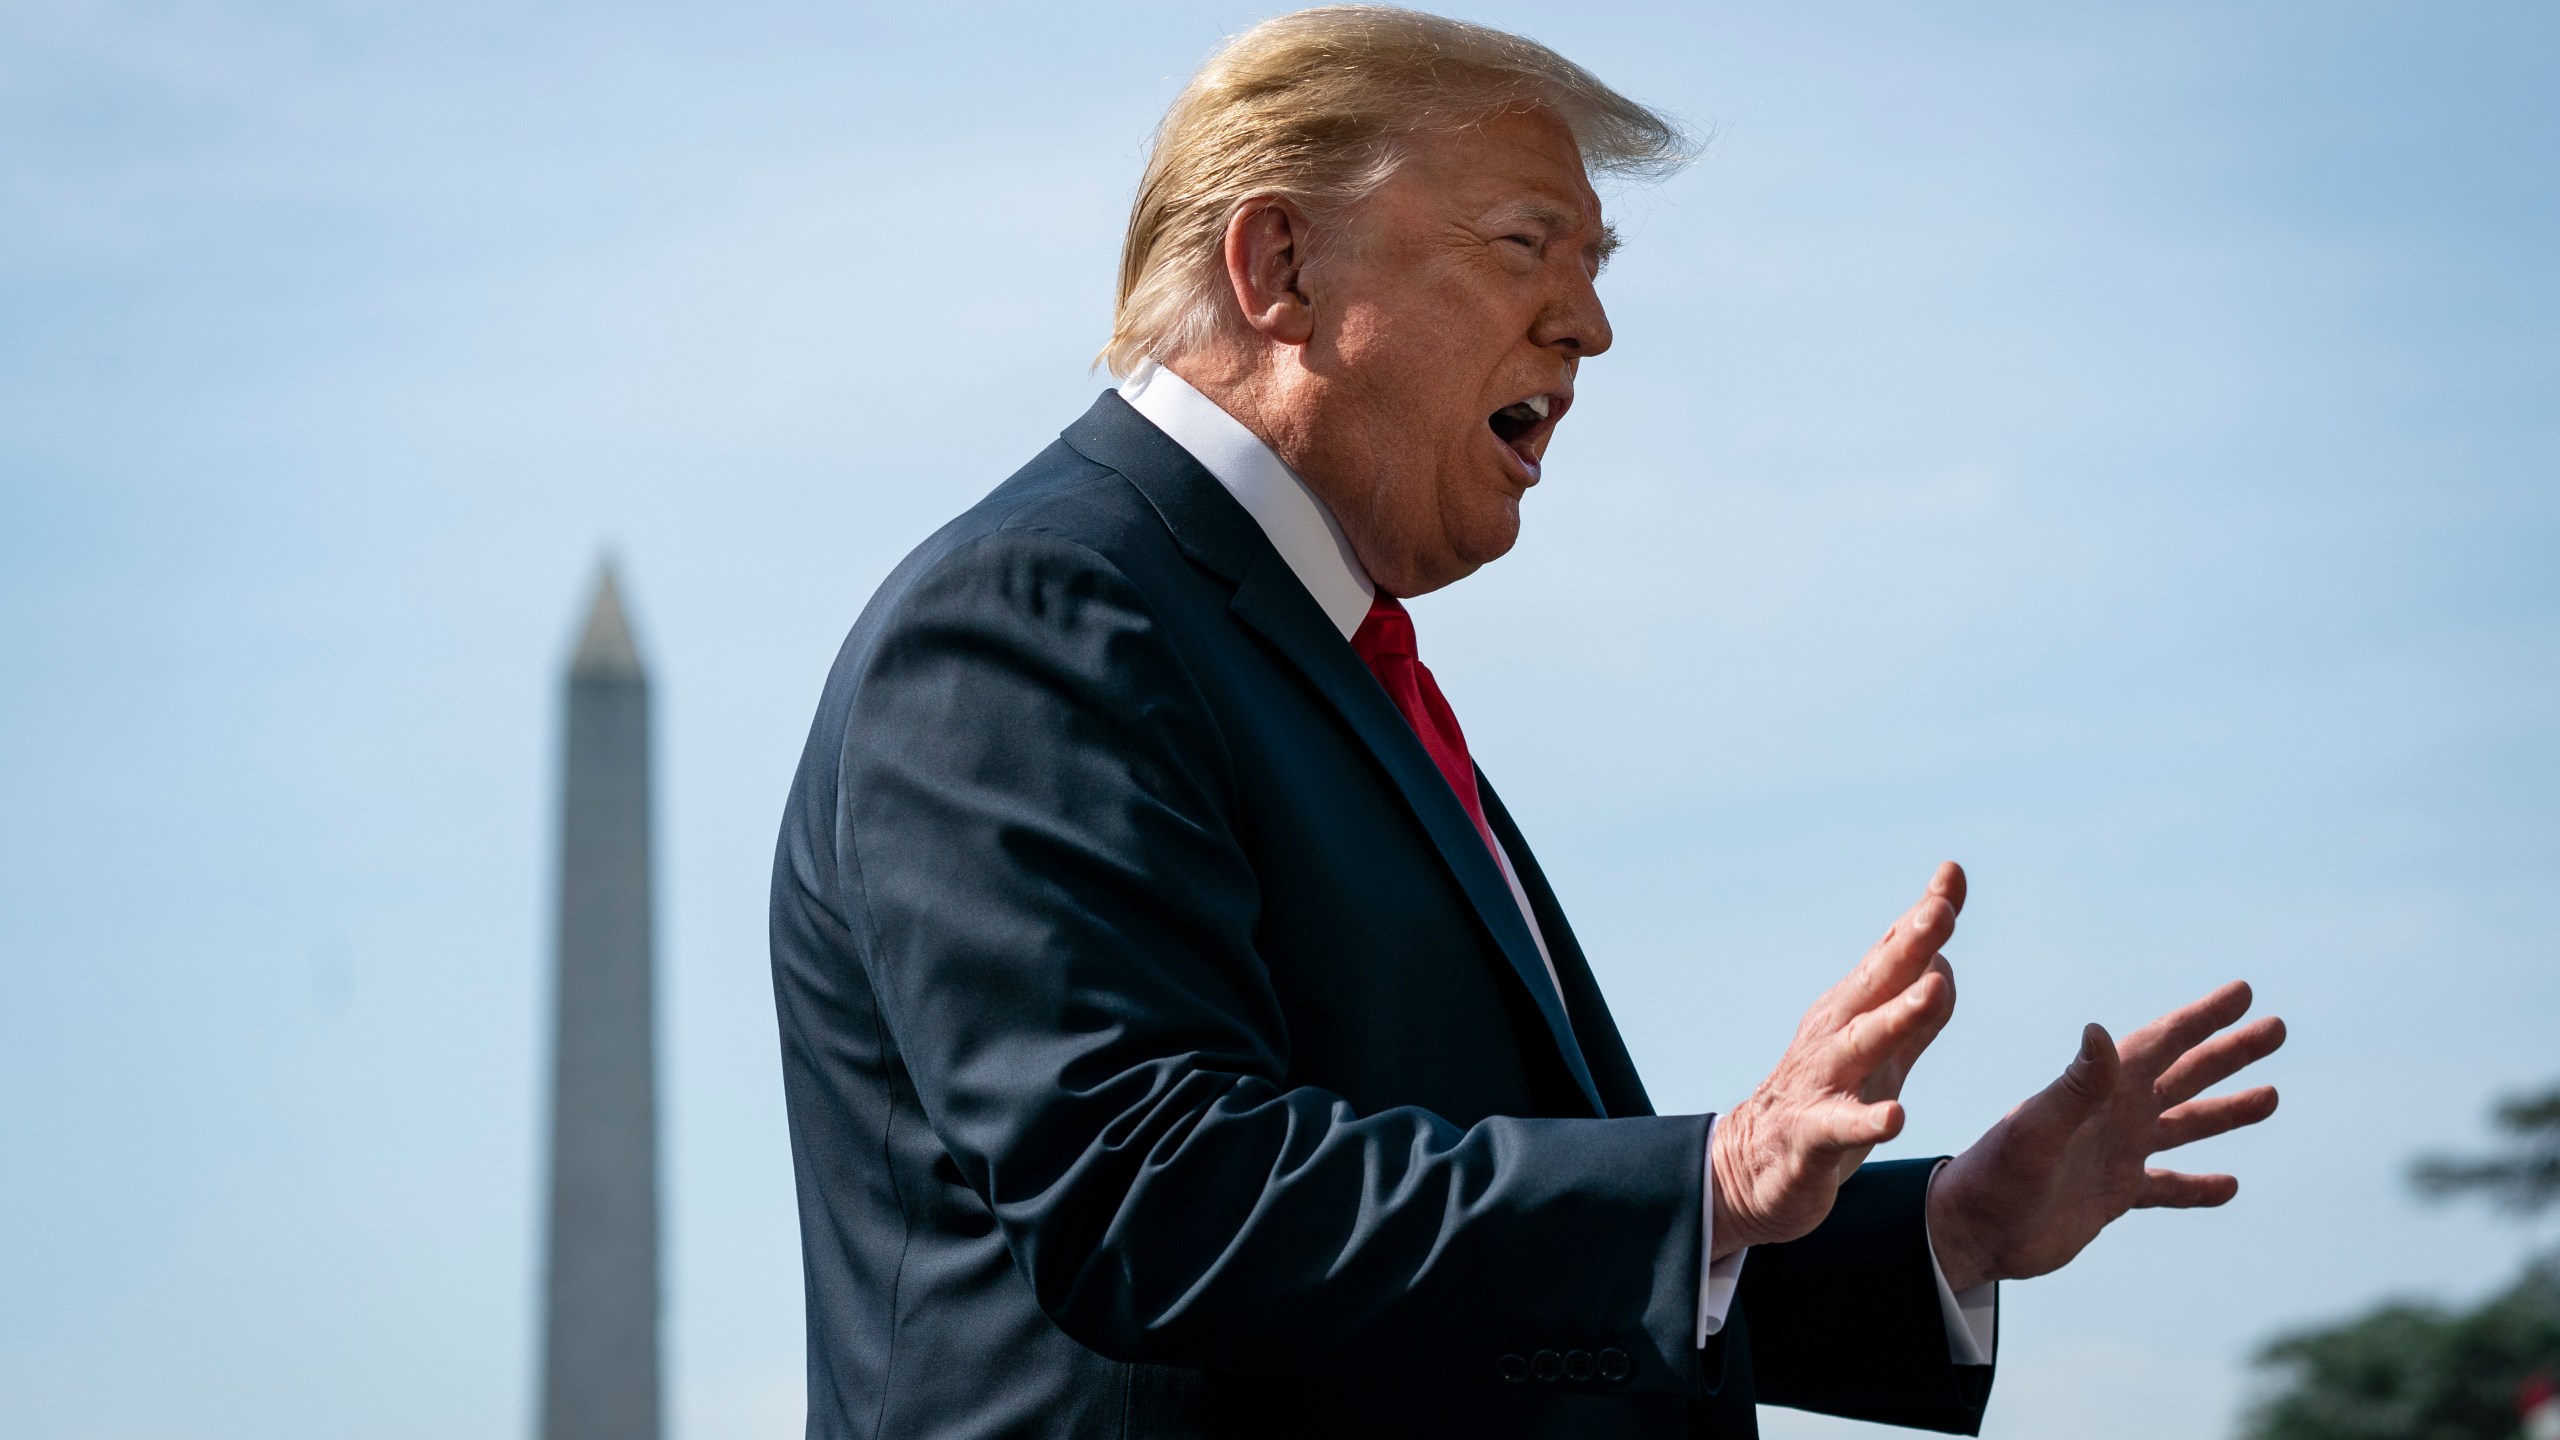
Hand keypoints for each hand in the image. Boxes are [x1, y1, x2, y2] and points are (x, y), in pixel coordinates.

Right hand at [1711, 862, 1964, 1254]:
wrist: (1750, 1171)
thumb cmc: (1823, 1107)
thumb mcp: (1880, 1060)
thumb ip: (1915, 1018)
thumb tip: (1945, 967)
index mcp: (1851, 1013)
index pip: (1892, 955)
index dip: (1921, 916)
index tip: (1952, 872)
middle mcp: (1833, 1037)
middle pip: (1876, 984)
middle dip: (1908, 945)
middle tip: (1941, 909)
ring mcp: (1820, 1083)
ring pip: (1861, 1043)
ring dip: (1896, 1015)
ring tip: (1931, 988)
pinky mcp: (1811, 1136)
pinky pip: (1840, 1126)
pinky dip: (1868, 1120)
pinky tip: (1897, 1118)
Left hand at [1926, 980, 2286, 1291]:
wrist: (1971, 1231)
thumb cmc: (1995, 1175)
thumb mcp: (2037, 1128)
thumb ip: (2076, 1086)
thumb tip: (2099, 1031)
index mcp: (2100, 1090)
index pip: (2163, 1043)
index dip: (2204, 1018)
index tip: (2244, 992)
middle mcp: (2114, 1115)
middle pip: (2186, 1075)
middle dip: (2230, 1052)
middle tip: (2277, 1027)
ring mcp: (2116, 1153)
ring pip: (2185, 1125)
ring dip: (2226, 1110)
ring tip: (2272, 1096)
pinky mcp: (2113, 1194)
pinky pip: (2168, 1187)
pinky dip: (2198, 1186)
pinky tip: (2230, 1185)